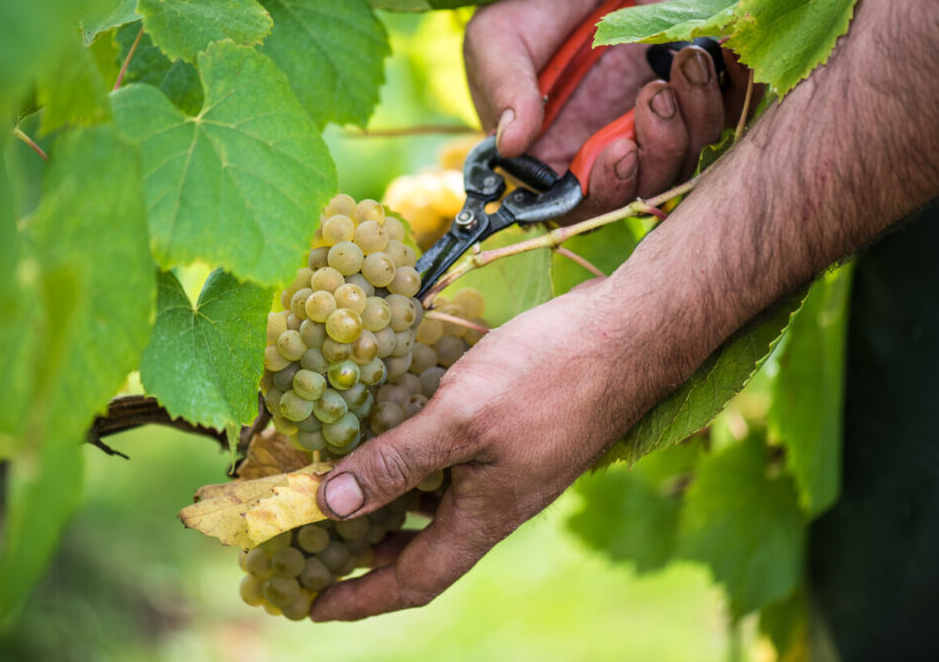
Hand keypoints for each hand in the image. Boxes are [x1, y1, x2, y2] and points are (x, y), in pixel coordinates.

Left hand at [310, 277, 680, 620]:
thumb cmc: (549, 377)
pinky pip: (453, 461)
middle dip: (368, 552)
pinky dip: (416, 457)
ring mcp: (507, 465)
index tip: (312, 605)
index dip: (361, 597)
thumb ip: (396, 463)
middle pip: (424, 546)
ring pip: (437, 501)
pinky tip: (394, 428)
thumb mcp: (461, 421)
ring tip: (342, 488)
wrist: (626, 333)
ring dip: (389, 501)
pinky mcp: (512, 430)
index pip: (414, 580)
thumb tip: (329, 503)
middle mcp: (496, 500)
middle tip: (314, 545)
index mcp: (486, 516)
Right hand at [464, 0, 753, 219]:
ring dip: (699, 112)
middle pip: (652, 182)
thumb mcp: (498, 44)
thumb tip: (510, 144)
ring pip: (694, 148)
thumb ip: (506, 92)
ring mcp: (652, 122)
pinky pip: (727, 107)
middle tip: (655, 94)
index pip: (590, 201)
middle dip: (663, 147)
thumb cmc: (519, 10)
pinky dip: (737, 89)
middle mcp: (609, 150)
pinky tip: (727, 57)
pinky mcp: (688, 90)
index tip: (622, 152)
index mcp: (559, 158)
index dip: (613, 190)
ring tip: (686, 61)